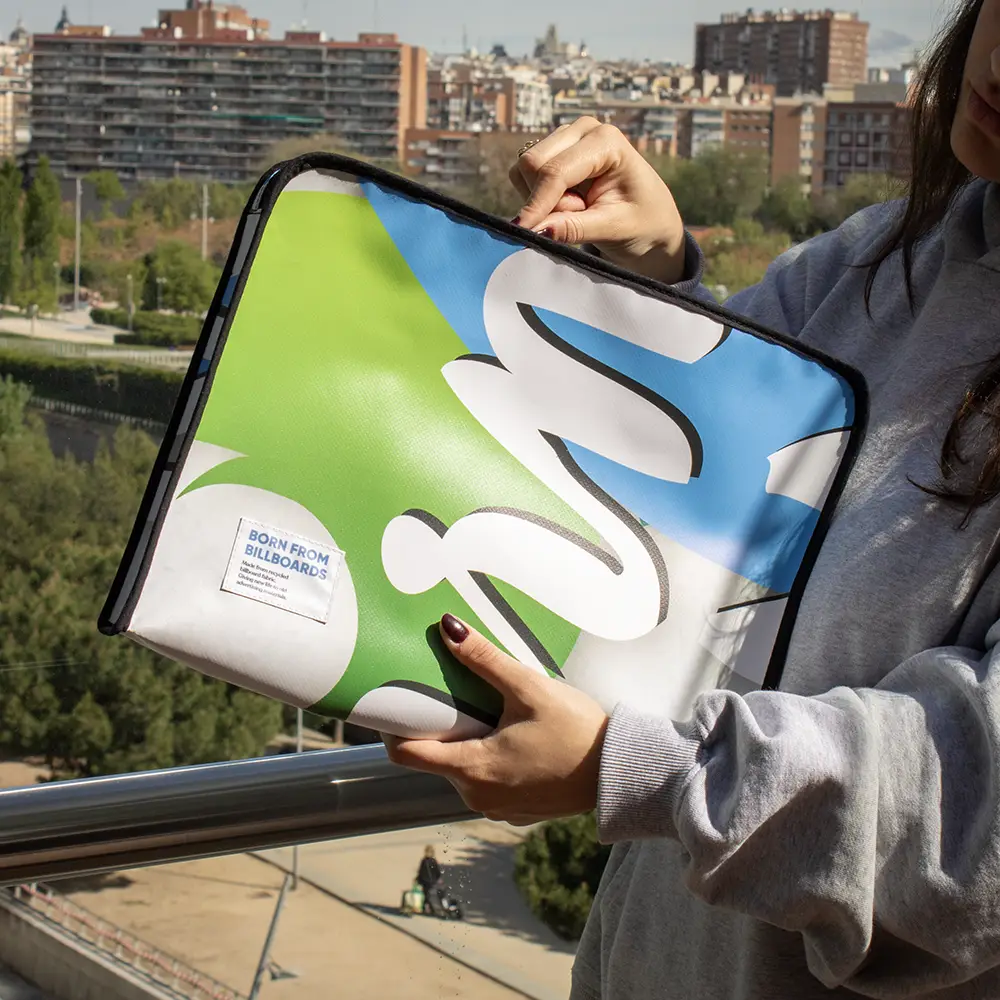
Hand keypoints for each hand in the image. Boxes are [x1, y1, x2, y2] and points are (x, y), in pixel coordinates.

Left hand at [383, 615, 608, 825]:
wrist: (622, 773)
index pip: (405, 754)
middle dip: (436, 726)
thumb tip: (448, 628)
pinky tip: (508, 734)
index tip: (393, 700)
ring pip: (461, 770)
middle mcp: (477, 796)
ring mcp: (497, 808)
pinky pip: (486, 782)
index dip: (392, 726)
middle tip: (446, 691)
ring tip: (482, 708)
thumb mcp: (529, 689)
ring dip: (464, 742)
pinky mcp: (517, 810)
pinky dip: (487, 758)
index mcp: (472, 769)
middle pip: (434, 759)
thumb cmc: (578, 731)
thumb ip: (484, 660)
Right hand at [510, 117, 686, 283]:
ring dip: (542, 200)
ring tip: (580, 210)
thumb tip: (535, 230)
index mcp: (605, 140)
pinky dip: (539, 198)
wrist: (651, 222)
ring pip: (524, 170)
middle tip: (579, 216)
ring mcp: (566, 139)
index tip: (524, 232)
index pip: (555, 171)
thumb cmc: (643, 223)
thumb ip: (575, 229)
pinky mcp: (554, 153)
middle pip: (532, 163)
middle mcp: (583, 130)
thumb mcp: (615, 229)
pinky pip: (524, 177)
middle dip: (543, 201)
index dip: (537, 204)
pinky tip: (570, 204)